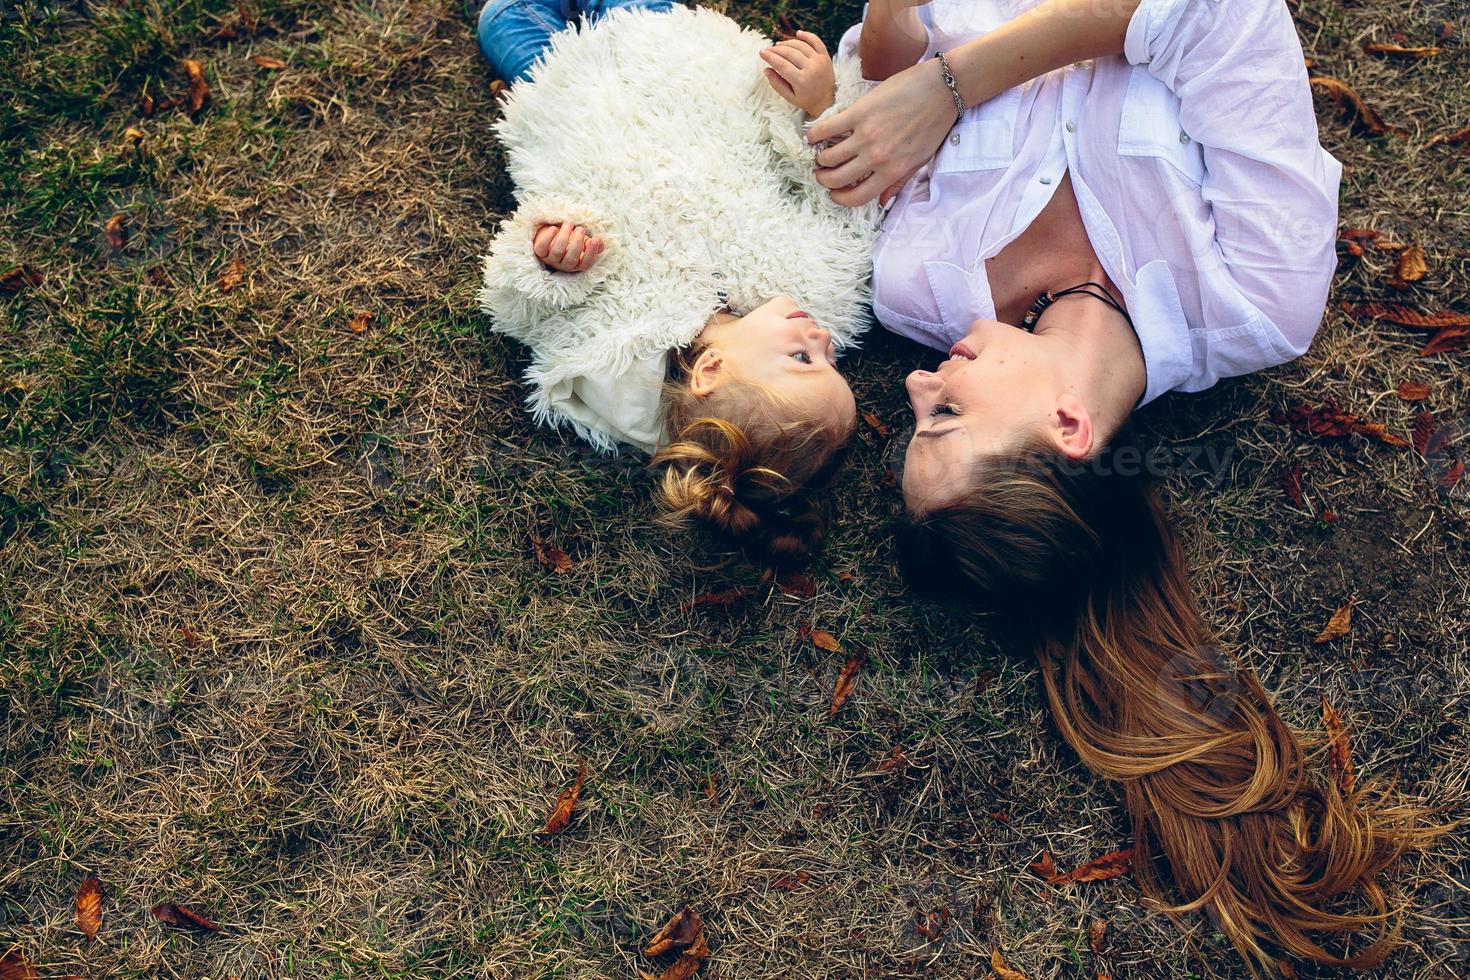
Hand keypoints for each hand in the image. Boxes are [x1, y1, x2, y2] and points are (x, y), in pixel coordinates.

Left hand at [532, 220, 600, 272]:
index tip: (594, 240)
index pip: (586, 264)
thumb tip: (600, 239)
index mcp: (577, 264)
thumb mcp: (584, 242)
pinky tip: (554, 228)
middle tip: (580, 229)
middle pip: (571, 259)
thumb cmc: (571, 239)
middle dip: (577, 243)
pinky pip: (542, 247)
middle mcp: (564, 265)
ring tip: (569, 223)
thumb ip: (594, 243)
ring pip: (557, 252)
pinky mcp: (540, 252)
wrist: (552, 236)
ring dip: (564, 236)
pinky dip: (548, 237)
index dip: (591, 253)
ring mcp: (551, 259)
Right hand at [760, 30, 835, 117]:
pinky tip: (798, 33)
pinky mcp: (825, 57)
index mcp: (801, 81)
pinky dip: (807, 35)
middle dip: (776, 50)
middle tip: (768, 50)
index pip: (781, 64)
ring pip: (800, 45)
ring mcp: (819, 61)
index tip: (761, 52)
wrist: (827, 100)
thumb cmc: (805, 100)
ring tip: (778, 45)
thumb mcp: (789, 97)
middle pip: (789, 53)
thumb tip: (766, 69)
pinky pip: (816, 41)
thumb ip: (776, 83)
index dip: (770, 57)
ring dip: (787, 43)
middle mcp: (811, 69)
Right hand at [806, 55, 956, 206]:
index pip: (857, 197)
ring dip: (820, 158)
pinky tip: (812, 135)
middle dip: (824, 179)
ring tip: (820, 153)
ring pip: (829, 156)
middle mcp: (876, 158)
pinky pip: (827, 129)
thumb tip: (883, 202)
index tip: (834, 192)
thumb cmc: (934, 124)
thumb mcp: (920, 160)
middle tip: (822, 173)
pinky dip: (815, 134)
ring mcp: (866, 135)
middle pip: (837, 179)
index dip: (840, 198)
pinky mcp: (859, 113)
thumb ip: (899, 182)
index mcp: (892, 171)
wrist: (942, 89)